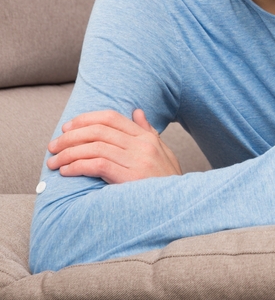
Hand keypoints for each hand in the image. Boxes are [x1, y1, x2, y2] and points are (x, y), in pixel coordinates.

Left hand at [47, 109, 181, 183]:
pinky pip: (97, 165)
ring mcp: (137, 160)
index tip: (67, 128)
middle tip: (54, 146)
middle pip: (98, 131)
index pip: (111, 118)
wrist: (179, 204)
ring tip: (54, 162)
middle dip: (70, 137)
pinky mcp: (129, 177)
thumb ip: (147, 132)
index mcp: (147, 137)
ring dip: (68, 153)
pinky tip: (66, 171)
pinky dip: (77, 166)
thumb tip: (137, 112)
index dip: (86, 119)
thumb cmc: (167, 180)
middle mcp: (142, 145)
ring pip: (94, 147)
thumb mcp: (162, 152)